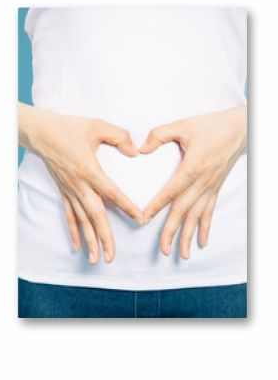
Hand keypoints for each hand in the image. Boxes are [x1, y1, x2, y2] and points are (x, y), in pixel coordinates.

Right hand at [18, 103, 142, 263]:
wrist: (41, 132)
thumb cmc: (69, 128)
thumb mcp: (97, 126)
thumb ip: (119, 136)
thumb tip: (135, 151)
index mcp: (89, 169)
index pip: (111, 192)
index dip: (127, 206)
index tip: (140, 219)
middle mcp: (79, 184)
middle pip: (94, 215)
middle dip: (104, 237)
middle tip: (111, 256)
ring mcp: (69, 190)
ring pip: (81, 220)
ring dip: (89, 240)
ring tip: (96, 258)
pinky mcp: (63, 191)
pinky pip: (70, 214)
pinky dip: (74, 230)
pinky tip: (78, 245)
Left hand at [140, 105, 246, 258]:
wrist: (238, 129)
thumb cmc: (210, 126)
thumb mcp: (182, 125)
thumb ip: (159, 134)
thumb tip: (141, 149)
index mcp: (192, 167)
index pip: (171, 191)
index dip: (156, 205)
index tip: (144, 219)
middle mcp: (202, 182)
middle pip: (184, 210)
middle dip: (172, 231)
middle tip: (163, 250)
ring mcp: (211, 187)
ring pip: (198, 216)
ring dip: (189, 236)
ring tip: (182, 254)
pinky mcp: (216, 187)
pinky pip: (210, 211)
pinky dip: (205, 227)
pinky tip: (203, 242)